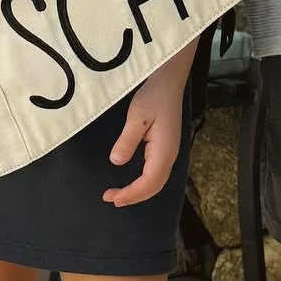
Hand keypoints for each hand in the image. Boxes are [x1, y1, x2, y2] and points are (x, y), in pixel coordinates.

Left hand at [105, 71, 184, 206]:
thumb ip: (127, 140)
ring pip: (156, 181)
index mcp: (164, 150)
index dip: (132, 193)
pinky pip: (156, 173)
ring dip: (138, 191)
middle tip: (111, 198)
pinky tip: (131, 182)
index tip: (113, 198)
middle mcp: (170, 156)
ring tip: (117, 194)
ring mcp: (169, 152)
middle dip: (134, 196)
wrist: (169, 81)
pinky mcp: (165, 148)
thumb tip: (116, 162)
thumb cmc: (153, 96)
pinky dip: (143, 183)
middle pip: (155, 186)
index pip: (149, 181)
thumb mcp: (137, 116)